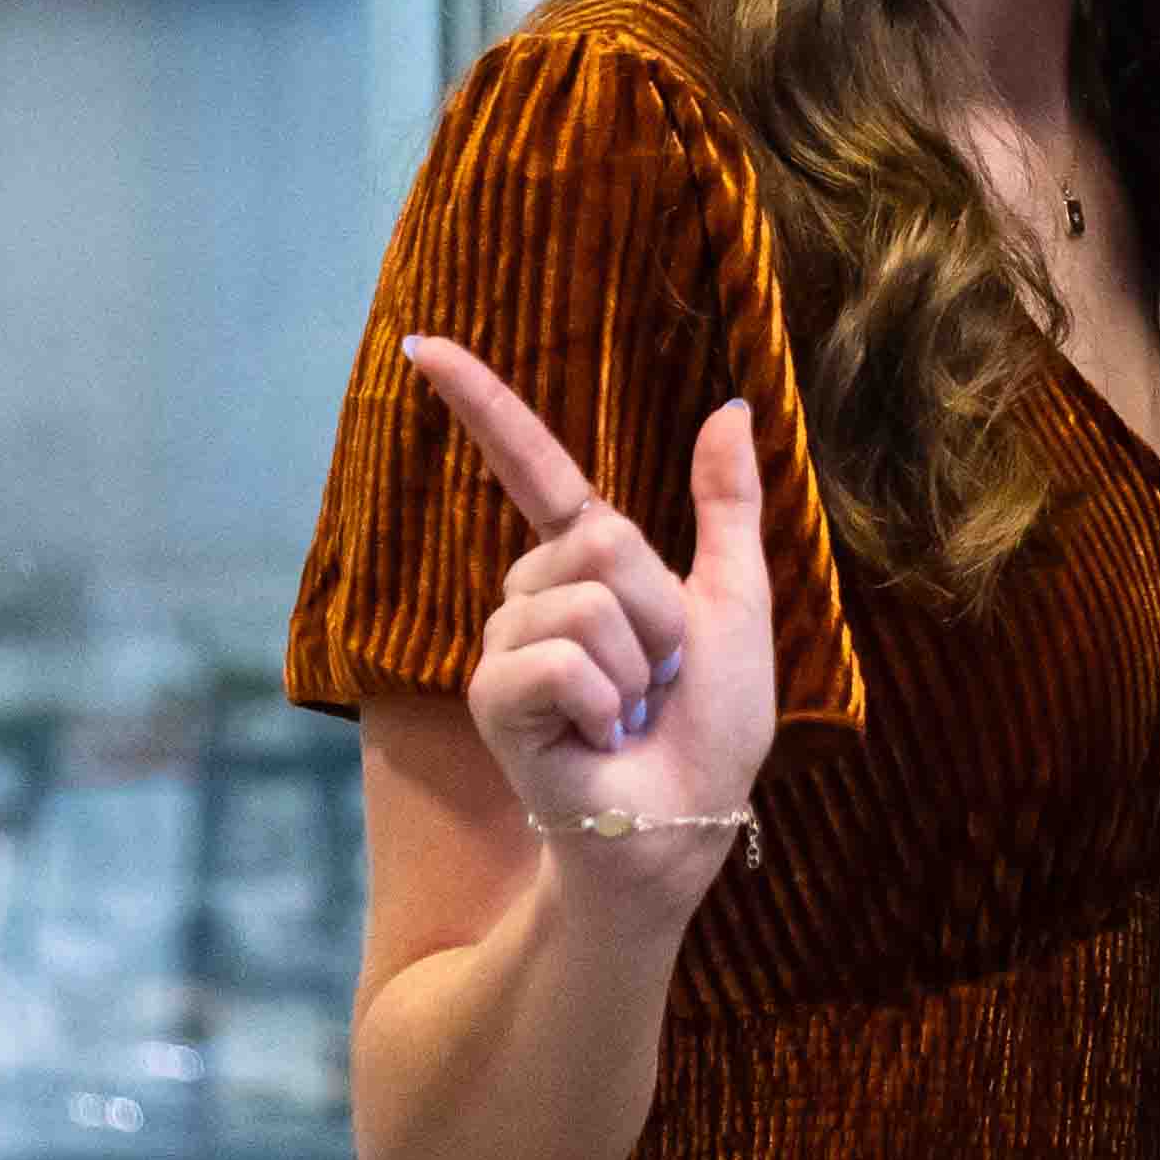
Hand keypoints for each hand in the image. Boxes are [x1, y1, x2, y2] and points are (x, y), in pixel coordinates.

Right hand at [402, 334, 780, 917]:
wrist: (689, 816)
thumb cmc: (712, 724)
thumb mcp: (736, 598)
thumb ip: (728, 506)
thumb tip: (730, 407)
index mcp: (588, 565)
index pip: (532, 466)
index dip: (482, 403)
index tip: (423, 342)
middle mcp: (534, 595)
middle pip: (602, 537)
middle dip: (660, 608)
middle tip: (664, 673)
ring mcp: (506, 646)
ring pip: (586, 598)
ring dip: (640, 662)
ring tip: (635, 710)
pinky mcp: (494, 697)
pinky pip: (557, 655)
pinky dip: (604, 697)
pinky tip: (601, 735)